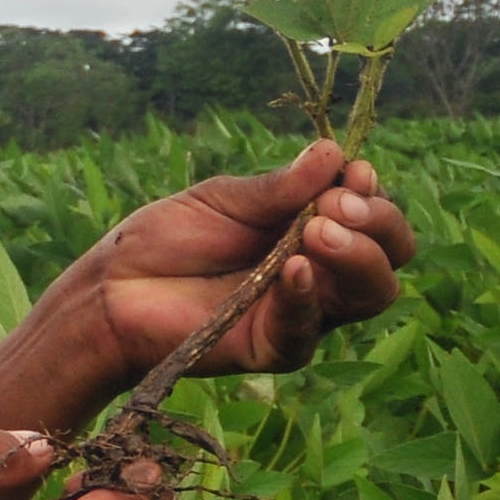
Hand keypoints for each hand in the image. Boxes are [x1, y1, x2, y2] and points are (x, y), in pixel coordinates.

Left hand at [76, 139, 413, 379]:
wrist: (110, 287)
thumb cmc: (166, 239)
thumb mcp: (224, 200)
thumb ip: (279, 187)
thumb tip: (336, 153)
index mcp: (314, 229)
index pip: (374, 217)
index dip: (373, 195)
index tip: (354, 172)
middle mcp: (322, 273)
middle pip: (388, 256)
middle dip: (377, 224)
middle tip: (338, 205)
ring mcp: (302, 311)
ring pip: (369, 294)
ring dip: (355, 257)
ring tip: (318, 230)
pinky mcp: (273, 346)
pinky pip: (308, 328)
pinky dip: (307, 296)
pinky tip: (296, 269)